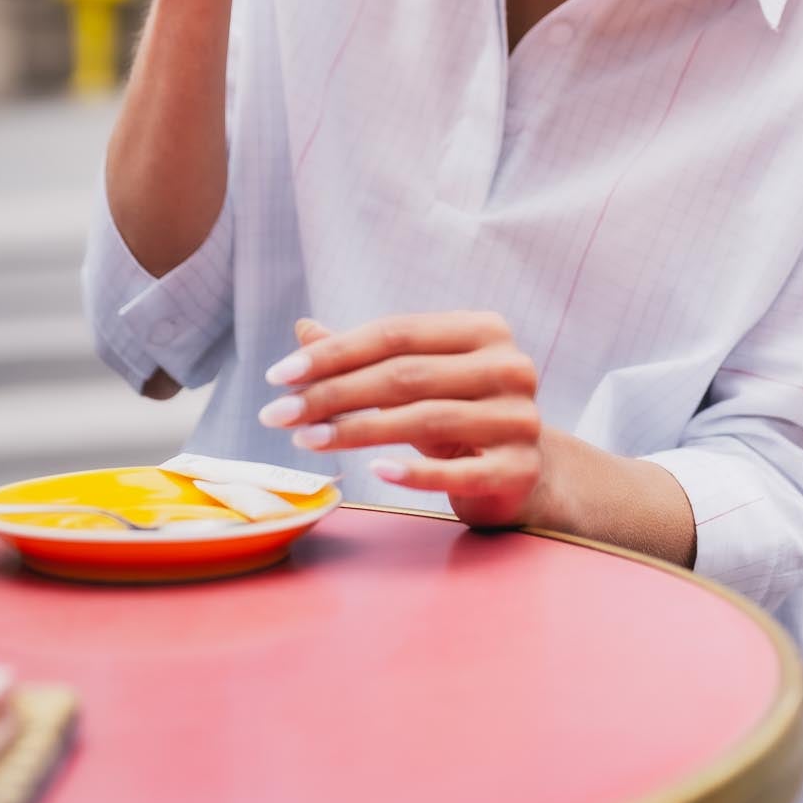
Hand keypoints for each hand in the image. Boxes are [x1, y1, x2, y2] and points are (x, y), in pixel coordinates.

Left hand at [258, 313, 547, 529]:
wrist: (524, 472)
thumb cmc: (459, 414)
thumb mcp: (416, 380)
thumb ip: (365, 357)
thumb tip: (303, 330)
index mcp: (484, 330)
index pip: (397, 334)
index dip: (335, 352)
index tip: (279, 375)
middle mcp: (509, 366)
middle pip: (406, 375)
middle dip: (333, 393)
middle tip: (278, 413)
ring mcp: (518, 418)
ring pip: (426, 419)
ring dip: (356, 430)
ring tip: (306, 440)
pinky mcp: (518, 469)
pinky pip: (458, 471)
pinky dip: (413, 472)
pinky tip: (374, 471)